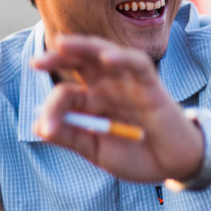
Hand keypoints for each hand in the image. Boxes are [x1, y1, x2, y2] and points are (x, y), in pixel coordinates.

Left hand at [31, 34, 202, 183]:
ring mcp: (128, 82)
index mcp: (92, 102)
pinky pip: (136, 64)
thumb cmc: (137, 156)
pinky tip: (107, 57)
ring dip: (84, 47)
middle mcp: (107, 86)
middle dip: (57, 57)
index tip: (46, 129)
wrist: (174, 165)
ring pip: (104, 54)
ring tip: (62, 44)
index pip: (66, 94)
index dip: (51, 108)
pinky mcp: (150, 84)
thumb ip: (71, 138)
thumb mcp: (97, 151)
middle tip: (36, 62)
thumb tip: (38, 127)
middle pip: (80, 62)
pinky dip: (122, 58)